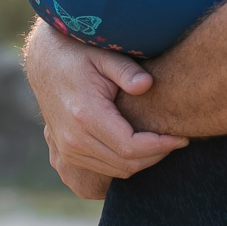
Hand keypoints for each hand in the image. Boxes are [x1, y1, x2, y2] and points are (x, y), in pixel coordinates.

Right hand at [22, 19, 187, 190]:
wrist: (45, 63)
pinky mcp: (67, 154)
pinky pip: (104, 169)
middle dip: (157, 156)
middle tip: (178, 140)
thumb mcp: (104, 55)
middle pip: (126, 164)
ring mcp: (68, 149)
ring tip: (164, 142)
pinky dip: (127, 163)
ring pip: (116, 171)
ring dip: (144, 162)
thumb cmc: (79, 54)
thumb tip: (148, 84)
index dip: (160, 146)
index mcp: (85, 115)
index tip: (181, 137)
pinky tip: (142, 146)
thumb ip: (126, 70)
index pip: (130, 147)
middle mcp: (74, 138)